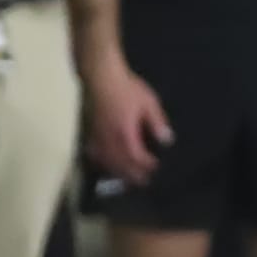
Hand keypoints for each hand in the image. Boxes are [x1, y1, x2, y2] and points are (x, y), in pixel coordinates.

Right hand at [86, 59, 171, 184]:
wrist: (100, 75)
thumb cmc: (126, 87)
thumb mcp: (149, 103)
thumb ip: (157, 123)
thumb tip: (167, 140)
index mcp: (125, 132)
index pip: (136, 156)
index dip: (146, 164)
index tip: (155, 167)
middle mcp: (109, 137)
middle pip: (120, 163)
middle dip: (132, 173)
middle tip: (142, 182)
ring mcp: (97, 134)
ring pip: (105, 159)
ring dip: (116, 171)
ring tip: (125, 178)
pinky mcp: (89, 129)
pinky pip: (93, 151)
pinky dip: (100, 160)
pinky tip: (104, 163)